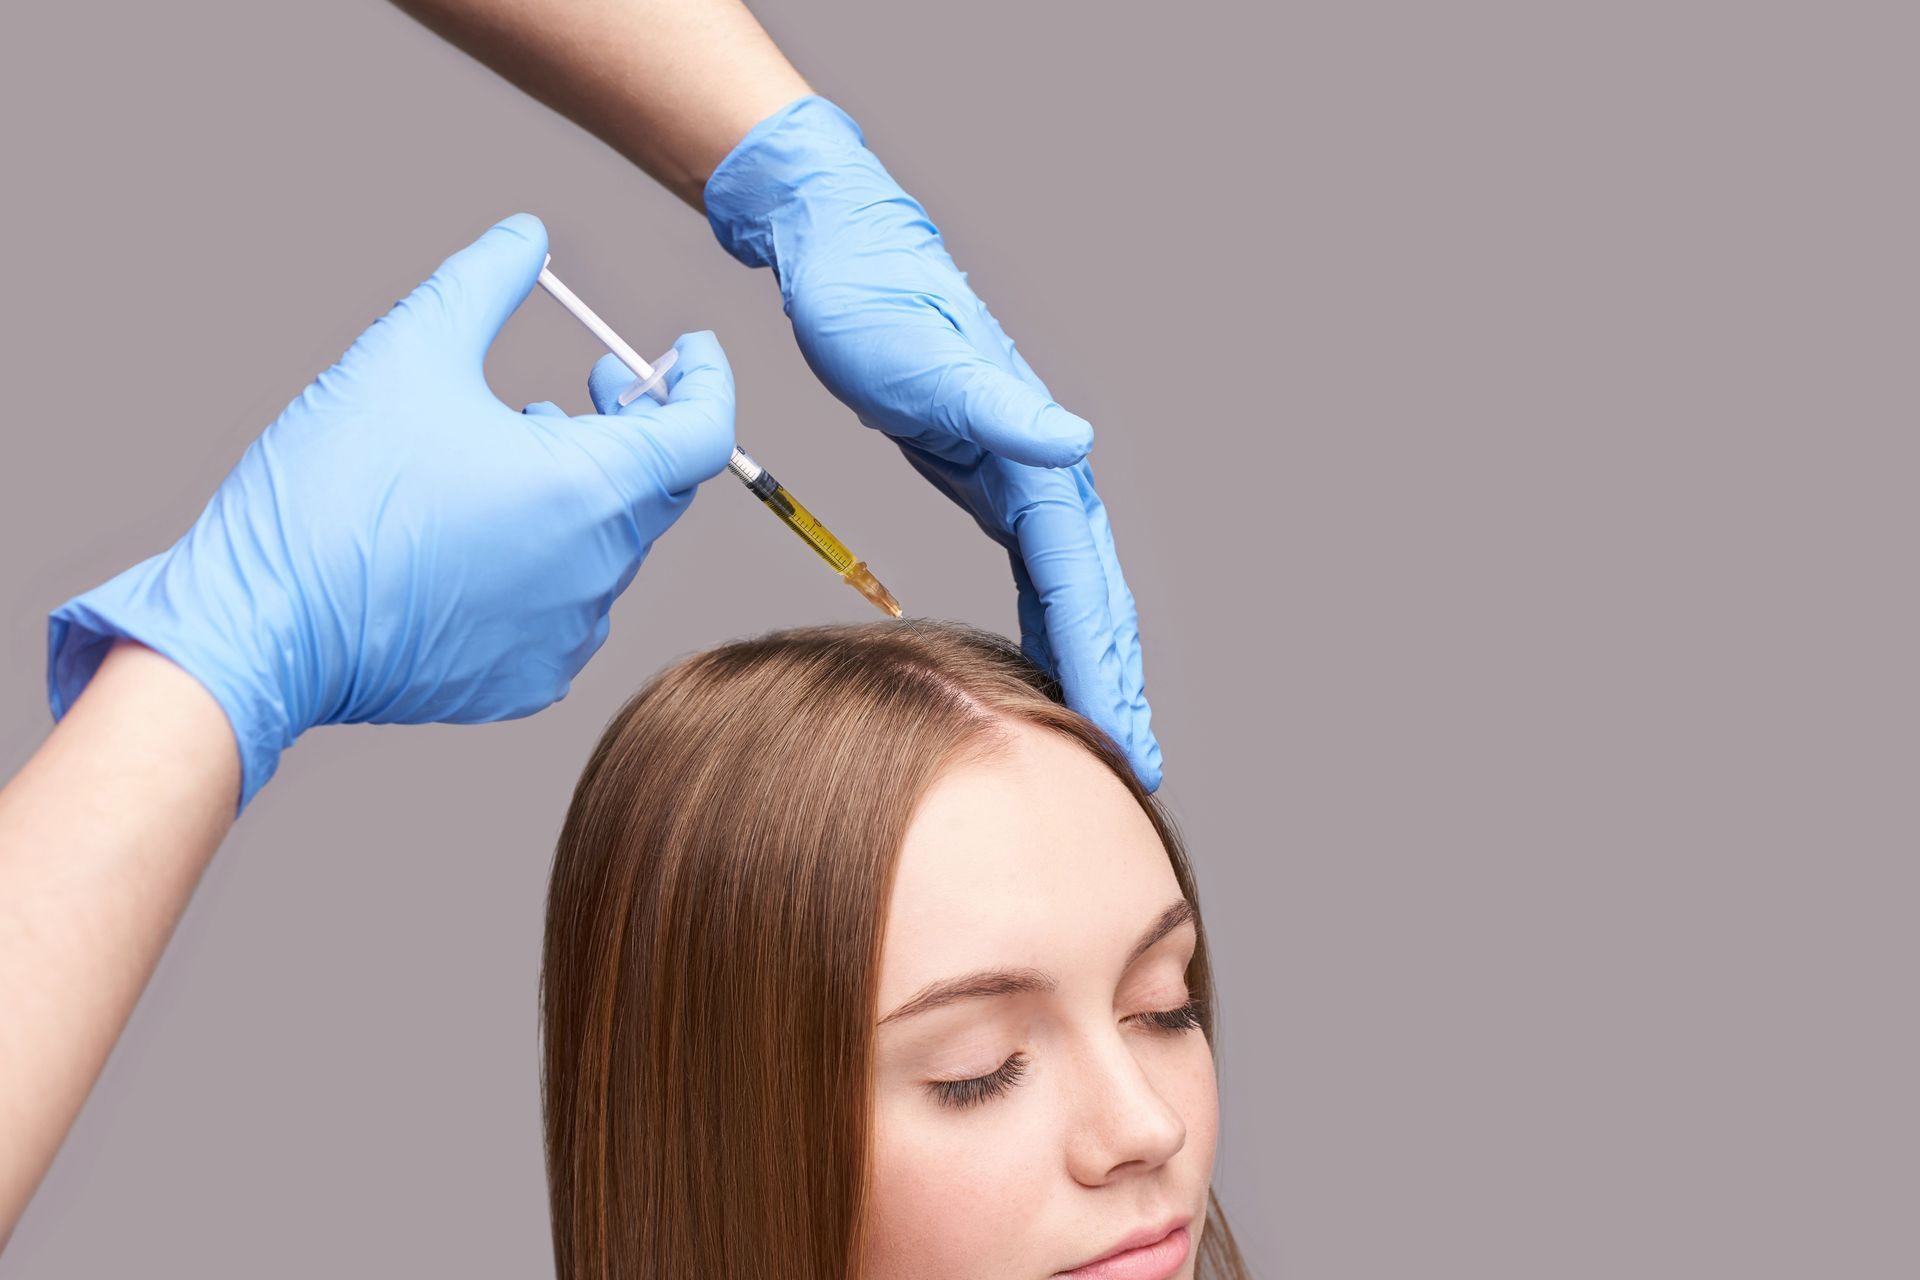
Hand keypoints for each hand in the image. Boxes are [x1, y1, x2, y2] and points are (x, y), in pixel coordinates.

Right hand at [47, 213, 735, 813]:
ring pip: (609, 547)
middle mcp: (597, 572)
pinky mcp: (526, 680)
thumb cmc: (335, 487)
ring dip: (583, 490)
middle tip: (589, 387)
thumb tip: (528, 235)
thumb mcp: (408, 350)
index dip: (706, 381)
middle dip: (635, 426)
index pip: (704, 434)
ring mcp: (566, 636)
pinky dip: (548, 558)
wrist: (261, 626)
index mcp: (591, 491)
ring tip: (514, 448)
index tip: (688, 350)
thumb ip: (485, 280)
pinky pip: (566, 608)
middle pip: (657, 487)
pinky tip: (486, 530)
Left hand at [704, 97, 1160, 789]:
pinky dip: (1051, 627)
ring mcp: (1021, 479)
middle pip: (1095, 596)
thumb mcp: (923, 356)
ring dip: (1093, 664)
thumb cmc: (873, 303)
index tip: (1115, 731)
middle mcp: (1043, 472)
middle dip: (1116, 681)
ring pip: (1074, 592)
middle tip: (1138, 765)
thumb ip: (997, 406)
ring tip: (1111, 736)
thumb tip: (1071, 441)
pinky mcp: (990, 483)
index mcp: (1034, 457)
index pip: (1078, 580)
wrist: (846, 254)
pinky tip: (1048, 672)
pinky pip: (1037, 576)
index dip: (1097, 661)